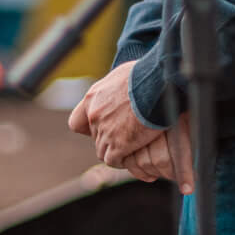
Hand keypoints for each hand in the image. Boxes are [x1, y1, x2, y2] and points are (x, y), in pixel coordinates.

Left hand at [68, 66, 194, 192]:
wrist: (157, 83)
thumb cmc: (146, 74)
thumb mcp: (122, 75)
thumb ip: (115, 88)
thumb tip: (121, 87)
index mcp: (93, 98)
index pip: (77, 122)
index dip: (88, 128)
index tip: (102, 126)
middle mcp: (94, 116)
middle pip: (95, 137)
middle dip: (109, 138)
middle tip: (127, 136)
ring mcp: (105, 131)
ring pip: (103, 151)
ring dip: (116, 151)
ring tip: (131, 149)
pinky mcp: (118, 144)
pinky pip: (113, 160)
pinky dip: (122, 161)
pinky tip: (133, 156)